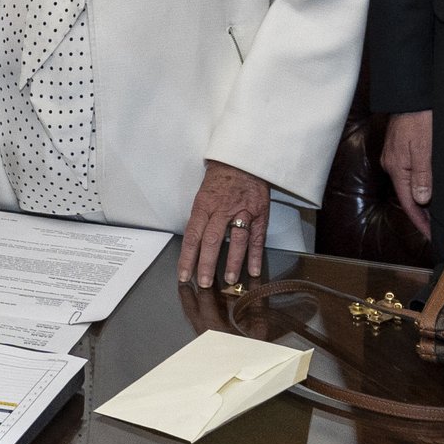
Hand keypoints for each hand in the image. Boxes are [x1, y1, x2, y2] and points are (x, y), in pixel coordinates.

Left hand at [178, 159, 271, 288]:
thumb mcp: (203, 194)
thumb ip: (200, 219)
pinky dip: (256, 255)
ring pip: (236, 240)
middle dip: (207, 264)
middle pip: (212, 240)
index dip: (187, 257)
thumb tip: (194, 245)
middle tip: (204, 283)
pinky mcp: (259, 213)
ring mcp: (242, 211)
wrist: (242, 159)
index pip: (192, 235)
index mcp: (204, 205)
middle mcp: (222, 209)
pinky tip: (253, 270)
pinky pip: (257, 237)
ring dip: (232, 262)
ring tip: (229, 280)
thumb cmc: (220, 178)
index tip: (184, 275)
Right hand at [380, 109, 432, 237]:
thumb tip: (421, 199)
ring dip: (421, 200)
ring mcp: (394, 157)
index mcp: (397, 168)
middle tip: (437, 226)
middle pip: (407, 196)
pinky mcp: (399, 150)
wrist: (409, 95)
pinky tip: (428, 187)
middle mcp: (392, 165)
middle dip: (421, 213)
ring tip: (435, 212)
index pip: (409, 203)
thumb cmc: (418, 118)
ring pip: (408, 185)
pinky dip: (419, 185)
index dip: (420, 221)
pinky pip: (409, 174)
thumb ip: (422, 174)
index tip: (431, 234)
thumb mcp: (424, 148)